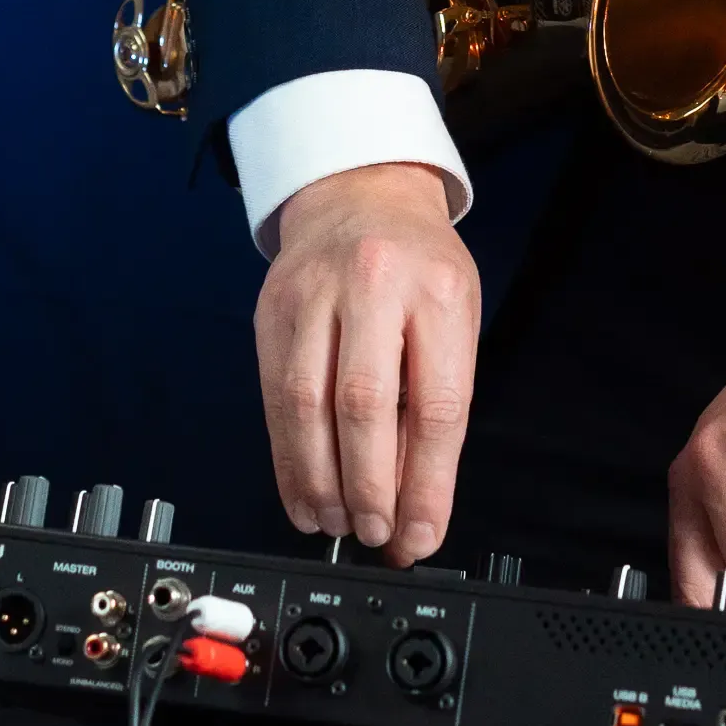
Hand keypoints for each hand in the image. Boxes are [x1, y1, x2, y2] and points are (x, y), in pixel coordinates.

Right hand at [254, 162, 480, 565]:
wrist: (359, 192)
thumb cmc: (418, 264)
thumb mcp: (454, 316)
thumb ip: (436, 400)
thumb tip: (417, 501)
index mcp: (436, 291)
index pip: (435, 402)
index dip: (427, 482)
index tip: (421, 533)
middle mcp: (372, 286)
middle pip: (364, 403)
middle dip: (370, 485)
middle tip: (377, 533)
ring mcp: (313, 295)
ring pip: (306, 404)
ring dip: (320, 480)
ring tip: (338, 523)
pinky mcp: (271, 312)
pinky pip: (272, 399)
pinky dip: (286, 459)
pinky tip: (302, 495)